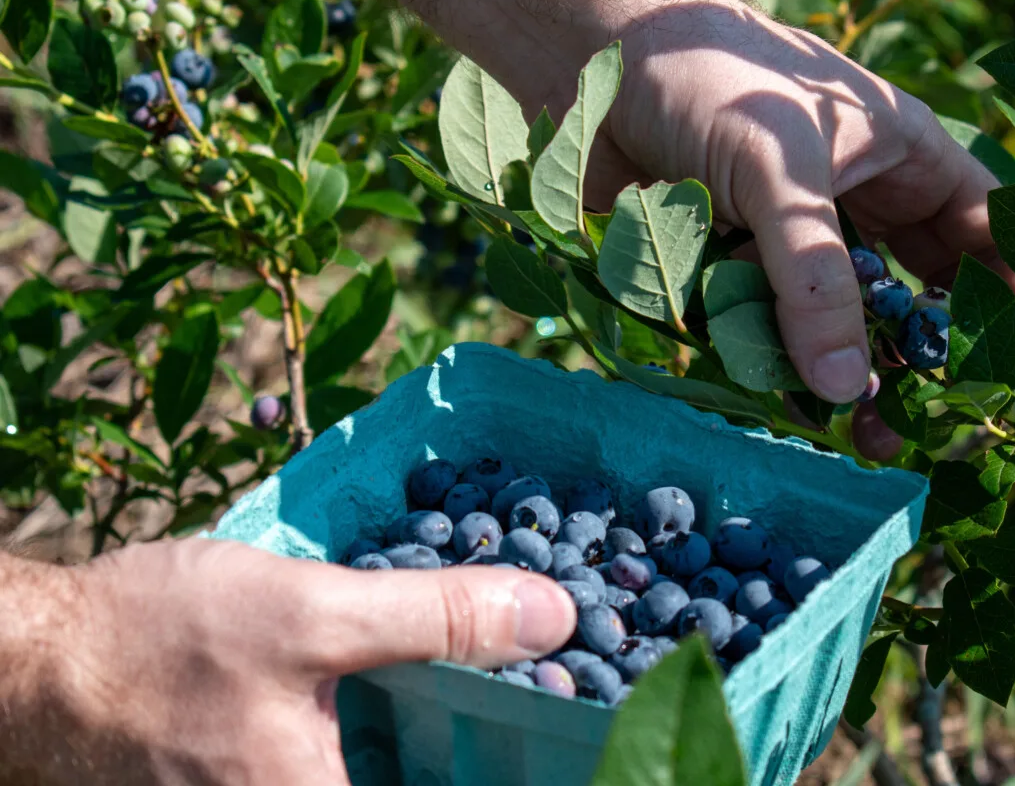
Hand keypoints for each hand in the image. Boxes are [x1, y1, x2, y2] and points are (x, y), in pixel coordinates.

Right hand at [11, 539, 573, 784]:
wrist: (35, 664)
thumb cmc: (155, 646)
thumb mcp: (311, 615)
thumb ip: (436, 620)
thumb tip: (555, 616)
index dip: (534, 766)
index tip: (588, 733)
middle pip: (439, 780)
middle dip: (494, 743)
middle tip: (555, 693)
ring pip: (406, 771)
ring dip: (455, 734)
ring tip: (512, 678)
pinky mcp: (276, 780)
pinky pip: (368, 763)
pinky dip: (407, 726)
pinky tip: (429, 679)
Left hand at [565, 2, 1014, 452]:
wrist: (591, 58)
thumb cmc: (708, 78)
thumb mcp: (780, 167)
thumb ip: (813, 273)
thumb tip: (848, 385)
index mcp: (898, 156)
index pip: (984, 235)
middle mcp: (853, 203)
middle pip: (913, 295)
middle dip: (929, 361)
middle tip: (941, 429)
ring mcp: (788, 240)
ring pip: (838, 323)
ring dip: (853, 379)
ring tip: (864, 437)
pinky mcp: (727, 268)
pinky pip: (766, 330)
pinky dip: (777, 367)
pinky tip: (788, 406)